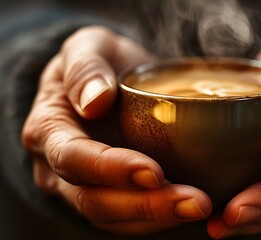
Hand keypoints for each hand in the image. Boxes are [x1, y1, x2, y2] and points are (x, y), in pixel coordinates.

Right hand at [22, 26, 211, 234]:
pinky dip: (162, 218)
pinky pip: (131, 219)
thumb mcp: (90, 46)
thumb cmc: (101, 62)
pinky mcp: (111, 196)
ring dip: (159, 217)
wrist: (111, 80)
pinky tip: (192, 207)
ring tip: (200, 206)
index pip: (73, 158)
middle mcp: (59, 169)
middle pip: (95, 199)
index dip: (111, 169)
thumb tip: (94, 101)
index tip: (154, 172)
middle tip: (194, 202)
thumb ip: (85, 66)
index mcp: (49, 130)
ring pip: (115, 218)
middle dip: (145, 205)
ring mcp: (85, 187)